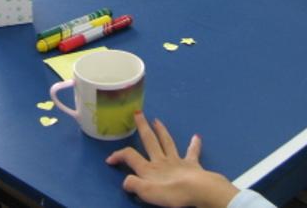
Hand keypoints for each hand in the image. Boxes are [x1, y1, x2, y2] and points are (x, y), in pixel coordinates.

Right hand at [105, 113, 238, 207]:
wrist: (196, 190)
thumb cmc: (170, 192)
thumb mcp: (146, 192)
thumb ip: (133, 184)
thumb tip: (125, 180)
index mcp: (149, 168)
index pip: (130, 156)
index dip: (118, 155)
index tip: (109, 159)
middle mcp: (161, 160)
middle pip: (149, 141)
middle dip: (142, 127)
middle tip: (137, 113)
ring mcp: (177, 160)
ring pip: (167, 142)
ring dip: (162, 131)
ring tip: (157, 120)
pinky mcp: (192, 164)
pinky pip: (192, 152)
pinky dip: (194, 145)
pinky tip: (197, 137)